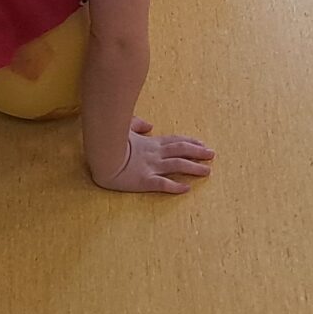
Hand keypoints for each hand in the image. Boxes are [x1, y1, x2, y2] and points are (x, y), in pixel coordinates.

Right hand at [90, 118, 214, 194]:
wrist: (99, 156)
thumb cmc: (109, 141)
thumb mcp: (124, 127)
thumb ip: (137, 124)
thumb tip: (148, 125)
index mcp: (150, 143)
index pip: (175, 141)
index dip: (190, 142)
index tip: (203, 144)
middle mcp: (154, 154)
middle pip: (181, 151)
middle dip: (198, 153)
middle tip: (213, 154)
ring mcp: (150, 167)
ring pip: (177, 166)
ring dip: (193, 168)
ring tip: (208, 171)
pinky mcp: (144, 181)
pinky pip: (162, 184)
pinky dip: (175, 186)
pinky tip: (187, 189)